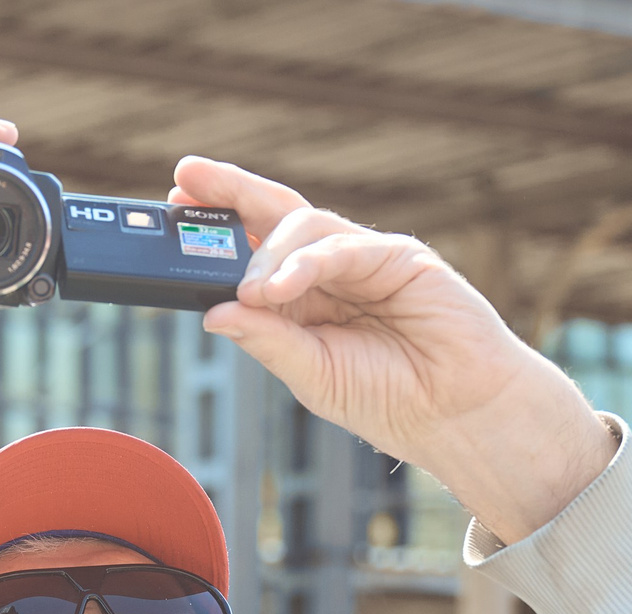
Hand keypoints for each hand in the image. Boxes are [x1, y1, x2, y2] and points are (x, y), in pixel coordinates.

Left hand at [174, 159, 615, 544]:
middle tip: (185, 180)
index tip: (174, 209)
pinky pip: (343, 247)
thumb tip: (213, 313)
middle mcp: (330, 271)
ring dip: (268, 254)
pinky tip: (279, 287)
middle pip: (272, 215)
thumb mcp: (312, 375)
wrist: (458, 414)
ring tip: (251, 289)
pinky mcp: (400, 257)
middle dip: (229, 193)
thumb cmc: (391, 399)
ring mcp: (365, 258)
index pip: (252, 251)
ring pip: (303, 225)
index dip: (214, 229)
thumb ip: (267, 341)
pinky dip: (306, 263)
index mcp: (304, 299)